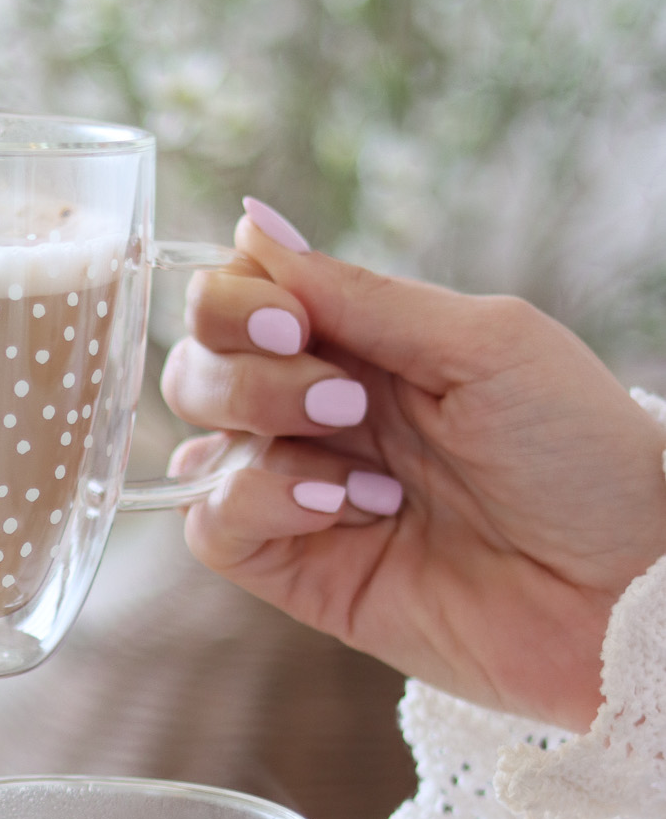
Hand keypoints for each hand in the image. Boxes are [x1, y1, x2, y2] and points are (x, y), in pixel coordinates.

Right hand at [161, 204, 665, 729]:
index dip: (238, 301)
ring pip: (197, 444)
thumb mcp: (483, 344)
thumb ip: (360, 295)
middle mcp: (323, 416)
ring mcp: (306, 496)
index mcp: (367, 345)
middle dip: (249, 372)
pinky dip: (258, 506)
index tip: (291, 318)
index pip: (242, 299)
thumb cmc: (581, 455)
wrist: (621, 588)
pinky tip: (339, 511)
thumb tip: (249, 230)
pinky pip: (214, 531)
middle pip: (200, 368)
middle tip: (345, 402)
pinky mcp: (301, 574)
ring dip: (266, 437)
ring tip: (366, 477)